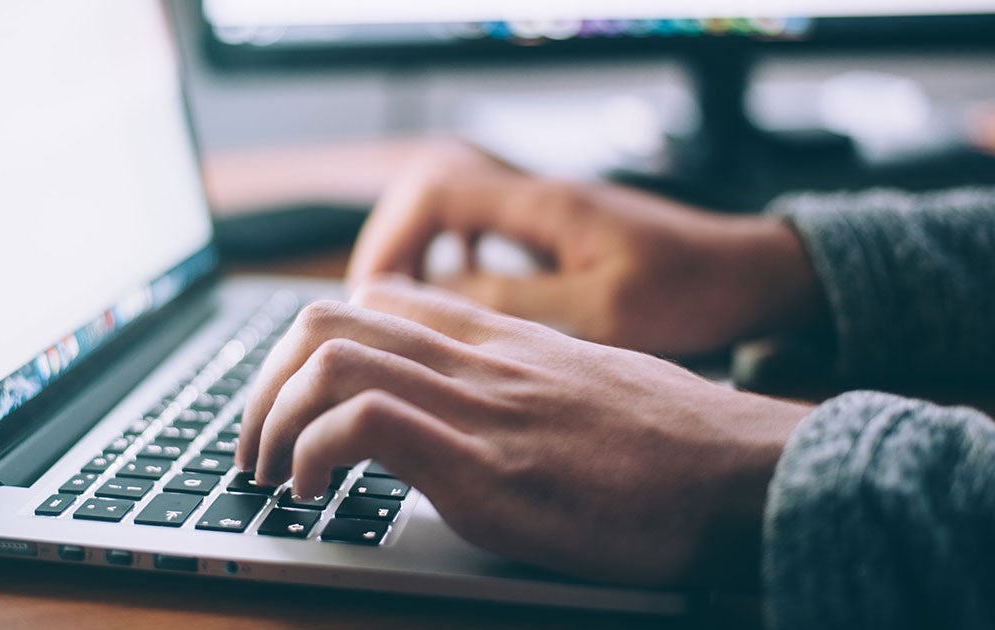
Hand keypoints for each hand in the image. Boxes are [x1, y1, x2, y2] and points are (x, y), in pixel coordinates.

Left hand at [238, 278, 811, 586]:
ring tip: (270, 473)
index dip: (311, 345)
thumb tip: (481, 409)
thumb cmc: (678, 442)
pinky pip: (364, 424)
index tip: (296, 399)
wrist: (749, 473)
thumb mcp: (590, 386)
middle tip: (256, 443)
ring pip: (329, 359)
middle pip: (328, 319)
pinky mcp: (487, 468)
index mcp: (502, 340)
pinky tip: (313, 493)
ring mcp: (480, 407)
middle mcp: (479, 359)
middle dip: (265, 382)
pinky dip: (312, 454)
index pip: (377, 299)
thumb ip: (523, 381)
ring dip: (271, 419)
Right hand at [347, 141, 824, 355]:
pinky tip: (459, 298)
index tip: (373, 294)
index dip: (391, 238)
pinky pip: (484, 231)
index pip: (435, 191)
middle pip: (431, 192)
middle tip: (375, 306)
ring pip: (454, 211)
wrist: (752, 274)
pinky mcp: (559, 232)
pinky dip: (455, 259)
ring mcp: (548, 211)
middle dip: (393, 245)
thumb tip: (434, 300)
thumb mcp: (602, 312)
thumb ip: (515, 303)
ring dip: (420, 252)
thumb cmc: (692, 291)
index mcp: (544, 205)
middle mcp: (538, 196)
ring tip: (403, 307)